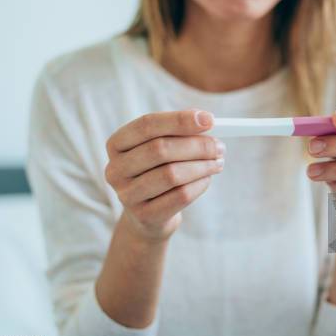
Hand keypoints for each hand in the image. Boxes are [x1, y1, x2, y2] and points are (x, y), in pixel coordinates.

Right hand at [104, 109, 224, 242]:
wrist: (148, 216)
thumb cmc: (158, 171)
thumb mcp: (162, 148)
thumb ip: (179, 131)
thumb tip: (205, 120)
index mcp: (117, 144)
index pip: (147, 125)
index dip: (179, 120)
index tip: (209, 119)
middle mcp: (116, 169)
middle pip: (160, 149)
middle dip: (197, 146)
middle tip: (219, 146)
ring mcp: (126, 195)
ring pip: (172, 175)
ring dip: (202, 166)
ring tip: (218, 163)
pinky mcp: (144, 215)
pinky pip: (180, 196)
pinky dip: (200, 184)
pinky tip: (207, 179)